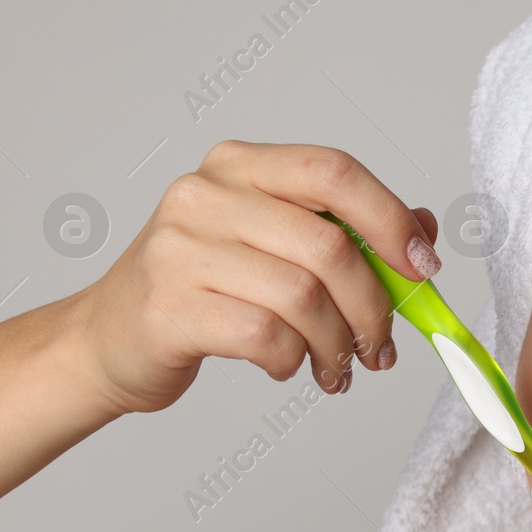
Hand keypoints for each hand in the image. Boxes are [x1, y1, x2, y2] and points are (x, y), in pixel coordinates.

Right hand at [68, 140, 439, 414]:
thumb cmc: (200, 290)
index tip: (423, 268)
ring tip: (337, 366)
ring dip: (337, 344)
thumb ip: (346, 231)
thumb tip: (423, 231)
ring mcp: (180, 249)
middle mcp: (205, 196)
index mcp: (239, 166)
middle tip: (381, 345)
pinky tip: (288, 366)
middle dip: (373, 307)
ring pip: (303, 297)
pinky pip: (266, 337)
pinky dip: (293, 361)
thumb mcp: (273, 245)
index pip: (333, 172)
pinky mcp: (169, 308)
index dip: (390, 220)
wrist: (108, 338)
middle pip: (329, 246)